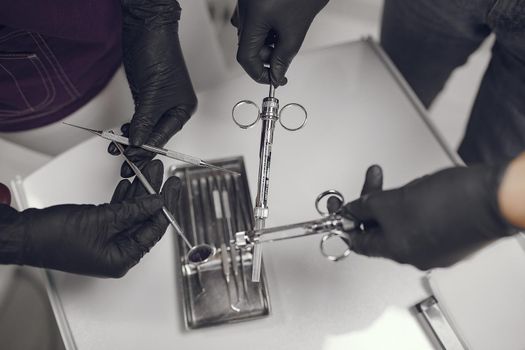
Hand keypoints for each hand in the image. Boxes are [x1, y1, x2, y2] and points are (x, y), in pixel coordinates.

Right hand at [0, 160, 180, 277]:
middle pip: (144, 219)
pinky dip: (124, 197)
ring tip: (149, 169)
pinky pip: (118, 212)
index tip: (173, 186)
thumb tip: (158, 202)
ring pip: (132, 212)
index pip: (154, 230)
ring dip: (139, 190)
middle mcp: (118, 252)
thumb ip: (133, 211)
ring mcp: (108, 241)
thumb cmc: (55, 237)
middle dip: (154, 193)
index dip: (165, 206)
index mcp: (123, 258)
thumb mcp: (103, 219)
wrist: (25, 235)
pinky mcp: (97, 230)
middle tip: (163, 173)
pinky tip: (131, 182)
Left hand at [109, 0, 196, 177]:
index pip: (164, 137)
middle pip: (155, 136)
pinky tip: (121, 135)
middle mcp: (173, 109)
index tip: (133, 160)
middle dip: (138, 148)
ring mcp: (158, 103)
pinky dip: (130, 128)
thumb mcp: (152, 94)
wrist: (146, 30)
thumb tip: (137, 143)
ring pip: (145, 129)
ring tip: (117, 149)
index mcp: (183, 110)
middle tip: (123, 161)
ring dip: (131, 139)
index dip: (148, 150)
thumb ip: (145, 121)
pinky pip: (139, 119)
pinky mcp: (145, 97)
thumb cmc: (160, 55)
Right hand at [231, 0, 328, 85]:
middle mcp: (244, 10)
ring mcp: (246, 2)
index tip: (274, 78)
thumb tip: (277, 73)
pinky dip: (268, 27)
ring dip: (268, 40)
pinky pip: (254, 18)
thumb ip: (284, 56)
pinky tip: (284, 21)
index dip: (260, 74)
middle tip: (285, 55)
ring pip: (252, 32)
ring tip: (288, 33)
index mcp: (251, 19)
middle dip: (267, 55)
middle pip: (247, 45)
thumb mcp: (296, 30)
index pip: (246, 59)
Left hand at [341, 164, 515, 269]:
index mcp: (398, 251)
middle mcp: (415, 256)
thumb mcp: (395, 199)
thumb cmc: (451, 201)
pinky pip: (421, 224)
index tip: (343, 210)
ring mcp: (435, 249)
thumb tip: (353, 210)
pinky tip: (419, 193)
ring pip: (401, 225)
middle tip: (373, 181)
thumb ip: (368, 206)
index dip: (348, 223)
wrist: (492, 197)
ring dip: (393, 204)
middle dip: (373, 204)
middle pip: (381, 232)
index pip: (360, 243)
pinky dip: (413, 209)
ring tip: (403, 184)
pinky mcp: (451, 239)